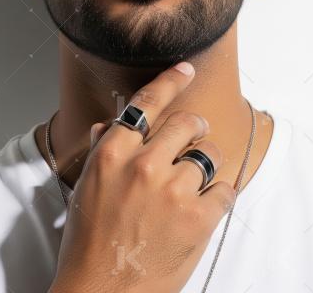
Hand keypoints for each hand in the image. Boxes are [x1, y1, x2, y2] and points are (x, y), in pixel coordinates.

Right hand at [49, 62, 235, 292]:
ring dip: (206, 162)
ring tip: (196, 180)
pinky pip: (226, 189)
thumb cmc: (88, 244)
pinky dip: (220, 194)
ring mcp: (174, 191)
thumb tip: (111, 124)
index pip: (145, 102)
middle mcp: (144, 166)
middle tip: (195, 137)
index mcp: (112, 155)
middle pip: (187, 122)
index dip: (170, 80)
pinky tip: (204, 206)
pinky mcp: (199, 219)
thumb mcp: (86, 189)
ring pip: (209, 153)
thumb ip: (102, 151)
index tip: (185, 68)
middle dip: (195, 127)